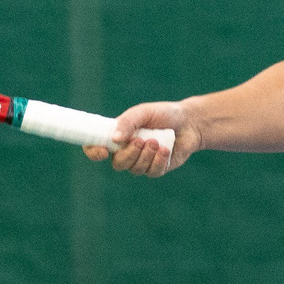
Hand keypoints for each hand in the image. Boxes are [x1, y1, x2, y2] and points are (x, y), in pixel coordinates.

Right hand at [83, 100, 197, 176]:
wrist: (189, 122)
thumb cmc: (163, 114)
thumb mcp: (144, 112)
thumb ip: (128, 122)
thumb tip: (114, 139)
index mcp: (118, 136)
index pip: (96, 147)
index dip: (93, 152)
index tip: (102, 152)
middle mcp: (127, 151)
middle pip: (117, 163)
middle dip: (128, 154)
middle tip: (141, 140)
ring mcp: (142, 162)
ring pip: (135, 169)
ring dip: (145, 156)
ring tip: (156, 141)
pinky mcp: (157, 168)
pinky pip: (152, 172)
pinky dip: (158, 161)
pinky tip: (165, 149)